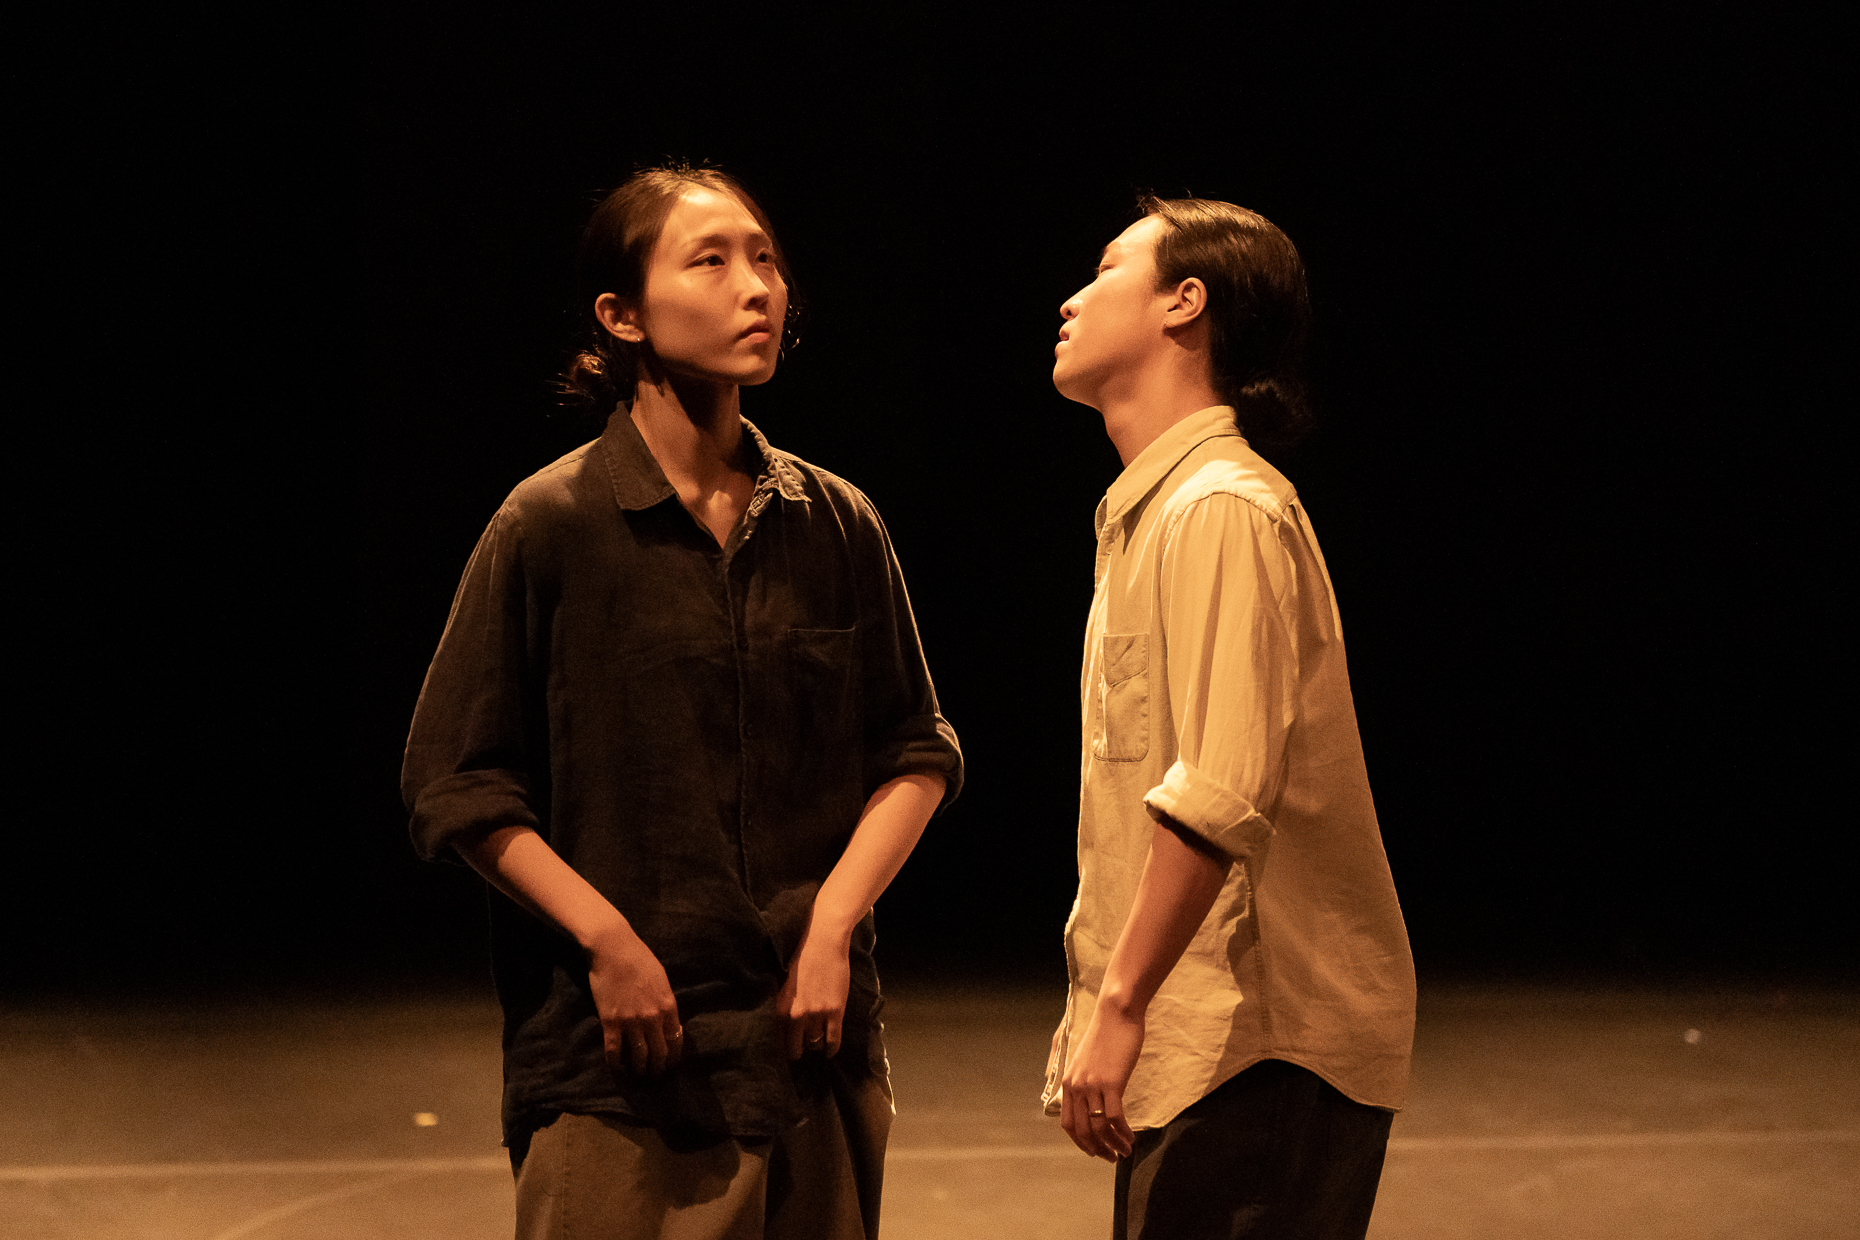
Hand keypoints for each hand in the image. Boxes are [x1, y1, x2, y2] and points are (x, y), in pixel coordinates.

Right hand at [586, 921, 682, 1075]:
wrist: (613, 948)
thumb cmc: (639, 959)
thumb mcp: (662, 980)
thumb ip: (665, 1002)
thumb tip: (667, 1021)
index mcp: (668, 1006)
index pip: (676, 1040)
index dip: (674, 1056)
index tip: (671, 1064)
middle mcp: (652, 1017)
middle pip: (659, 1053)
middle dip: (658, 1068)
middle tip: (655, 1076)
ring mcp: (631, 1021)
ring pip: (638, 1056)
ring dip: (639, 1070)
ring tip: (638, 1075)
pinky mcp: (610, 1022)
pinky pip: (614, 1050)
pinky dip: (616, 1063)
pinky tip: (617, 1068)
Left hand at [776, 916, 851, 1059]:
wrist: (823, 943)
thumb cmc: (802, 959)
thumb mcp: (784, 984)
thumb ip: (782, 1005)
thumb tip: (781, 1024)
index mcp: (780, 1007)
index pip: (777, 1038)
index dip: (781, 1046)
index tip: (784, 1049)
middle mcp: (796, 1014)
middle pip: (795, 1047)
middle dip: (797, 1051)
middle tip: (800, 1052)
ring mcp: (817, 1014)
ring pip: (815, 1043)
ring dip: (815, 1046)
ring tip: (816, 1046)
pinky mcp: (835, 1011)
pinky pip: (833, 1038)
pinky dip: (831, 1049)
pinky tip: (830, 1052)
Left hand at [1060, 1002, 1141, 1160]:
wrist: (1116, 1013)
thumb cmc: (1106, 1033)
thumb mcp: (1085, 1058)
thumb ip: (1081, 1078)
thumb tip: (1083, 1097)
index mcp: (1068, 1082)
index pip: (1068, 1124)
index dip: (1081, 1142)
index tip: (1095, 1150)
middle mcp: (1076, 1086)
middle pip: (1082, 1131)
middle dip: (1097, 1150)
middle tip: (1112, 1158)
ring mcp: (1092, 1085)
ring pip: (1099, 1128)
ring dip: (1113, 1145)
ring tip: (1125, 1151)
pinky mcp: (1111, 1083)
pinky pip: (1114, 1118)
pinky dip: (1123, 1133)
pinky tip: (1131, 1138)